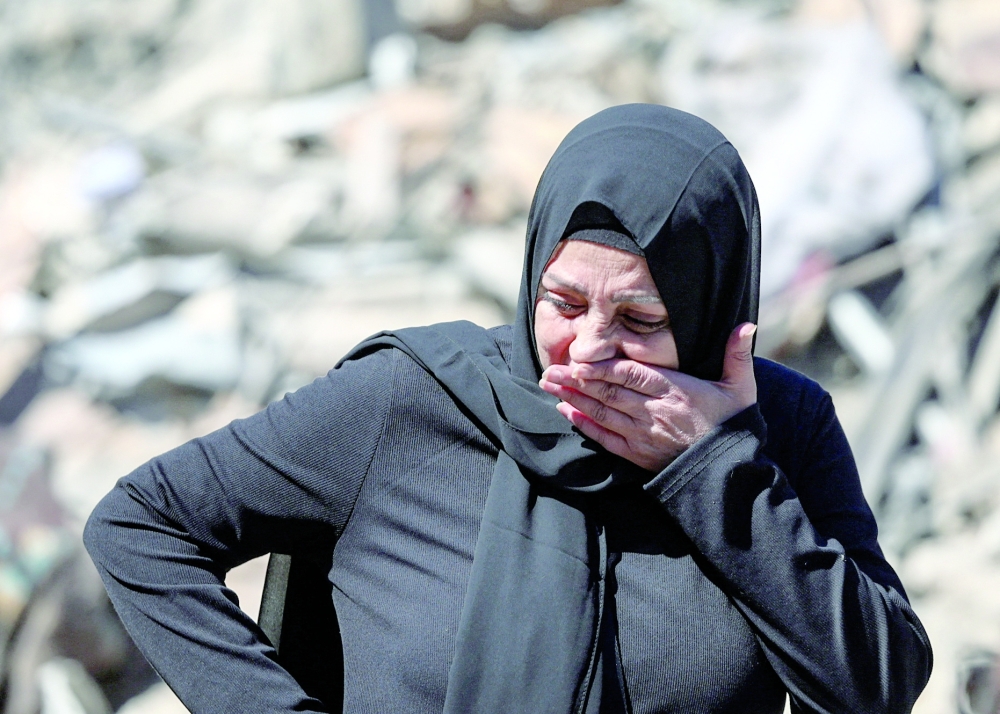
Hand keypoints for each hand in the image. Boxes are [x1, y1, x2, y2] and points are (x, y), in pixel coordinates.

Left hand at [539, 323, 757, 471]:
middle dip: (576, 379)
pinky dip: (584, 423)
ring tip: (550, 384)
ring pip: (602, 412)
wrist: (728, 473)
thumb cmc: (733, 426)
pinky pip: (604, 437)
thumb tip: (745, 325)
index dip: (602, 366)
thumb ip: (737, 355)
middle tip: (550, 368)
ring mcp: (643, 435)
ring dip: (573, 397)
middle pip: (608, 392)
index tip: (578, 358)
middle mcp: (654, 412)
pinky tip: (566, 411)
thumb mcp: (741, 388)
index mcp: (676, 391)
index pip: (630, 374)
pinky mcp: (637, 454)